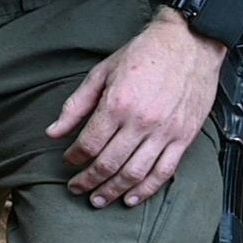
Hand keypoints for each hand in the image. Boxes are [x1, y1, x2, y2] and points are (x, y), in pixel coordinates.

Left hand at [47, 13, 222, 206]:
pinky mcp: (184, 137)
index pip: (89, 144)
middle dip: (88, 181)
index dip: (74, 157)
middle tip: (77, 189)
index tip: (68, 161)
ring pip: (134, 173)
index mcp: (117, 104)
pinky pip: (164, 172)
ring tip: (98, 200)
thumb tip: (53, 133)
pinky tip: (131, 198)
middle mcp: (141, 122)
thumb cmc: (144, 54)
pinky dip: (146, 190)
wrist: (189, 43)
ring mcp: (165, 132)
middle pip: (108, 163)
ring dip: (113, 191)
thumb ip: (76, 105)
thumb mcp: (102, 72)